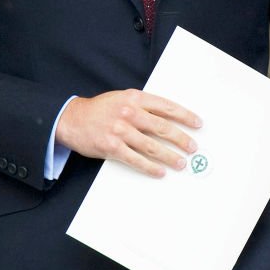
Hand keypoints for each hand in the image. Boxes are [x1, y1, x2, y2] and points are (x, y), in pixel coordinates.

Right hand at [55, 89, 201, 176]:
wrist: (72, 118)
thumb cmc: (101, 108)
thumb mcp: (123, 97)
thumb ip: (144, 105)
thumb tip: (169, 117)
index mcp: (136, 97)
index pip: (167, 107)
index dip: (185, 116)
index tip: (197, 123)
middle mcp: (130, 112)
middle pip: (163, 127)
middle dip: (181, 139)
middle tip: (192, 147)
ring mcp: (120, 131)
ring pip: (152, 146)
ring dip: (169, 156)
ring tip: (181, 162)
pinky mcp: (111, 147)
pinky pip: (136, 159)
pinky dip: (150, 167)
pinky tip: (160, 171)